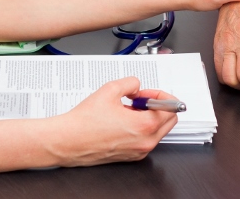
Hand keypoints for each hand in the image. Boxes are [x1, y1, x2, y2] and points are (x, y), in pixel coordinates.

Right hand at [52, 77, 178, 166]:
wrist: (68, 140)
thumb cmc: (85, 121)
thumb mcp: (110, 89)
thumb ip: (131, 82)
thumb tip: (137, 85)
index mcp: (145, 126)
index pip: (171, 108)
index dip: (159, 94)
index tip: (146, 92)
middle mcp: (145, 142)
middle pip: (169, 120)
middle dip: (157, 105)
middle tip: (140, 99)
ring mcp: (139, 151)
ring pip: (158, 130)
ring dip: (148, 116)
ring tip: (127, 110)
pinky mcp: (131, 156)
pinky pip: (146, 139)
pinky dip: (141, 128)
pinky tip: (122, 121)